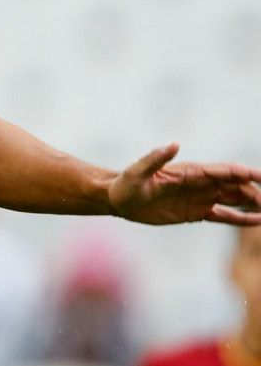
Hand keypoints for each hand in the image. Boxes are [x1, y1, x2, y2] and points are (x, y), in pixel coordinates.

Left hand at [108, 144, 260, 225]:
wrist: (118, 200)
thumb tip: (174, 144)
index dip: (245, 173)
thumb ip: (155, 158)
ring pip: (234, 199)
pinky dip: (241, 218)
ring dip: (253, 202)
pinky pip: (224, 215)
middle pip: (235, 185)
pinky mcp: (196, 212)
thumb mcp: (137, 172)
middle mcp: (199, 183)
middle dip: (255, 190)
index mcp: (190, 172)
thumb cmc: (126, 184)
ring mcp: (200, 197)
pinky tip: (257, 221)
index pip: (224, 171)